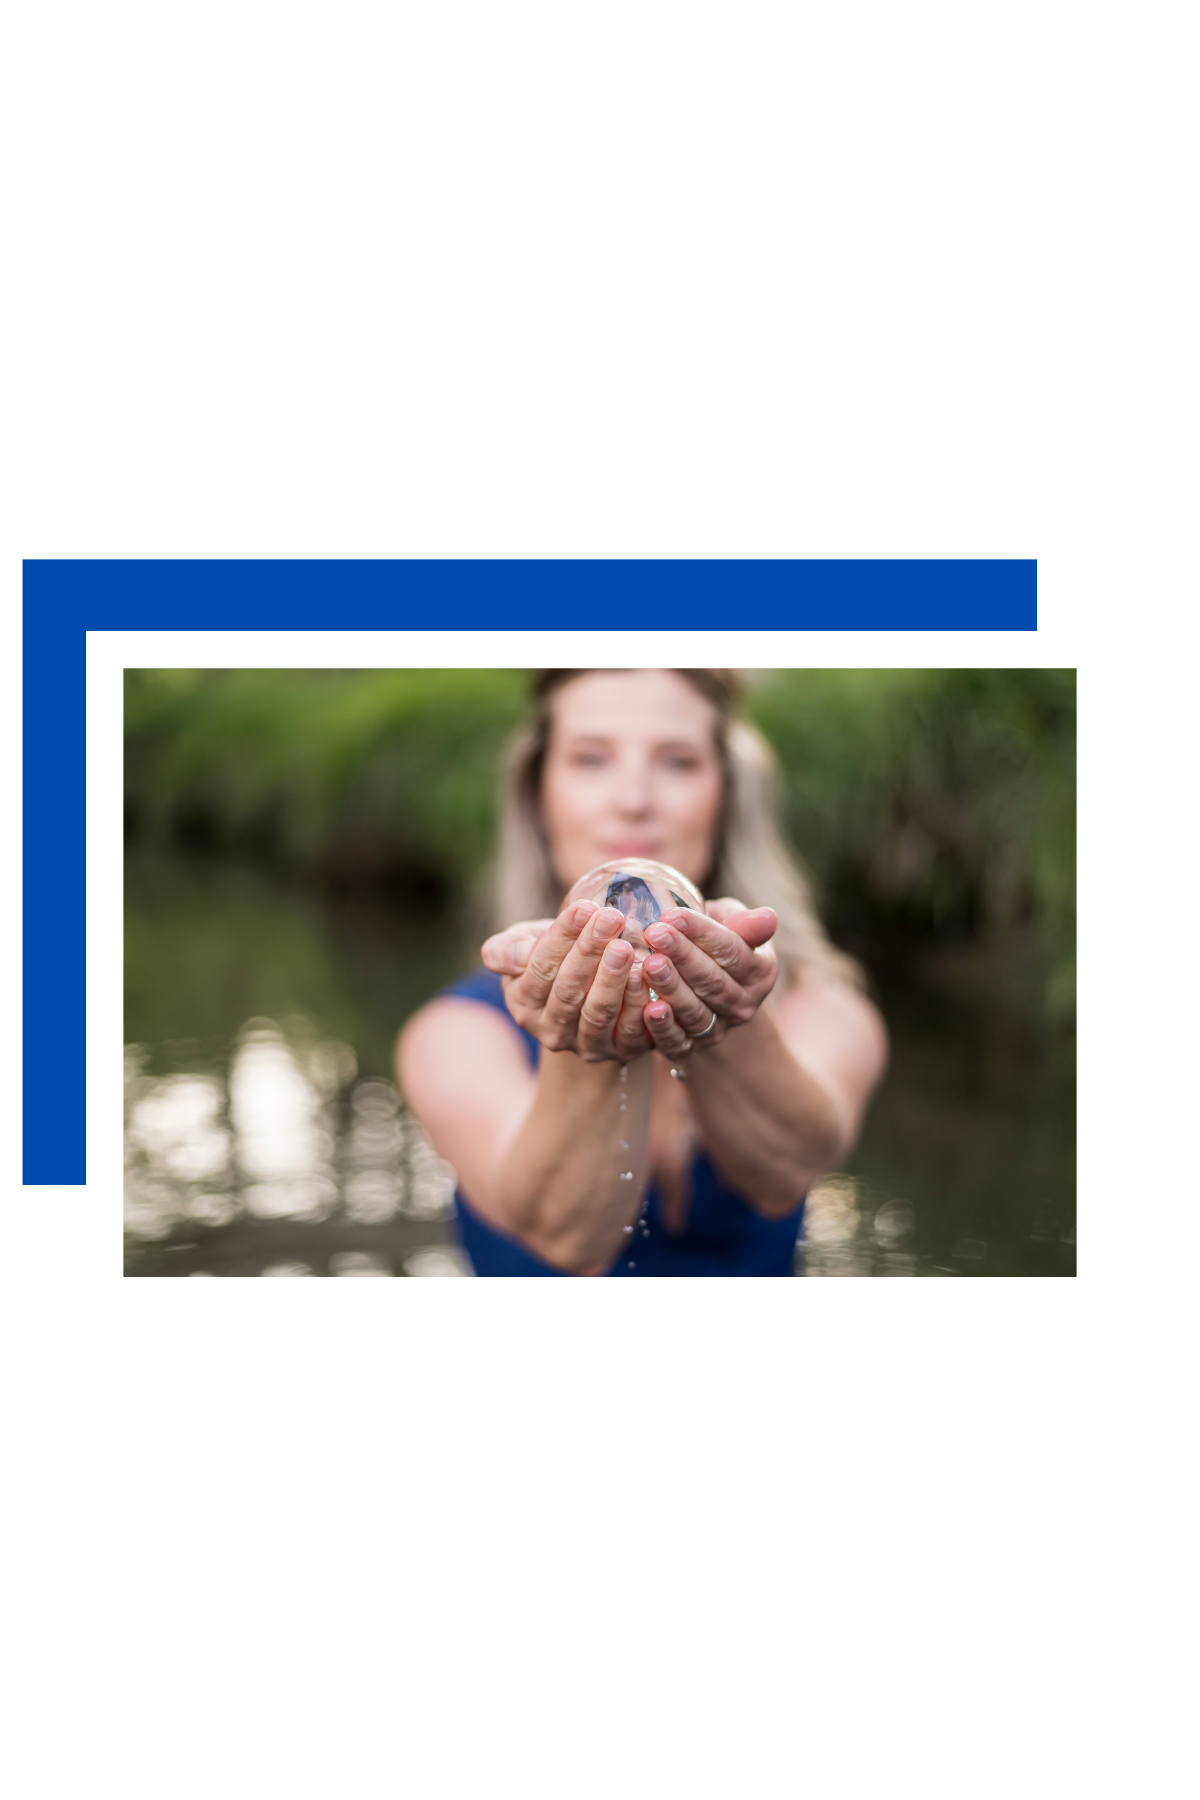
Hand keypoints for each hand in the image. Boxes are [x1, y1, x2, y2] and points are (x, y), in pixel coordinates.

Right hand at [481, 902, 653, 1062]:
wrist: (589, 992)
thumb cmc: (553, 958)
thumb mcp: (523, 947)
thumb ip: (506, 949)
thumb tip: (519, 953)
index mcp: (523, 1003)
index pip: (541, 968)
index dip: (562, 937)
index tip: (584, 907)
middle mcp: (551, 1030)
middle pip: (569, 990)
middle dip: (590, 951)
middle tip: (611, 918)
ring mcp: (586, 1045)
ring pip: (597, 1013)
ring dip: (612, 979)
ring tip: (625, 946)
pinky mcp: (620, 1051)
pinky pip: (629, 1031)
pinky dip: (638, 1005)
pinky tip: (647, 978)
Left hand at [639, 899, 778, 1061]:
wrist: (699, 981)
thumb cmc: (712, 941)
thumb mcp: (731, 924)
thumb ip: (744, 923)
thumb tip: (767, 917)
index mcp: (760, 972)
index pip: (732, 952)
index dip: (702, 933)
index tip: (673, 914)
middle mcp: (743, 1005)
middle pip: (712, 981)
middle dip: (682, 956)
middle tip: (655, 933)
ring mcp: (718, 1029)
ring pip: (695, 1011)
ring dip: (671, 988)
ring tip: (650, 965)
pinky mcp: (690, 1048)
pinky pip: (677, 1042)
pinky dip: (663, 1028)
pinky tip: (648, 1010)